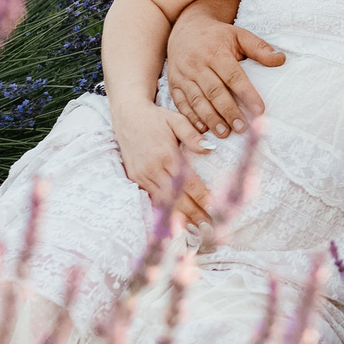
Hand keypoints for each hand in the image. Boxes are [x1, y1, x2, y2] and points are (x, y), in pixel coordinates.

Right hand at [110, 100, 215, 230]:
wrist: (128, 116)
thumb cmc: (156, 118)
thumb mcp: (176, 120)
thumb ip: (193, 136)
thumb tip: (210, 149)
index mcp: (167, 155)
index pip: (188, 183)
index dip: (202, 197)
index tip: (215, 208)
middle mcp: (153, 169)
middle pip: (176, 198)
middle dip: (193, 213)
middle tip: (210, 226)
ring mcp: (142, 175)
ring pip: (163, 202)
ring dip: (180, 216)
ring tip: (195, 227)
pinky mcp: (135, 178)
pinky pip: (151, 197)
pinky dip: (164, 209)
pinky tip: (174, 218)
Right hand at [168, 10, 285, 137]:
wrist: (185, 28)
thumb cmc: (217, 35)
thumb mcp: (239, 35)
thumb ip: (260, 48)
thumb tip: (280, 60)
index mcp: (216, 53)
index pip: (234, 76)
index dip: (247, 94)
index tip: (260, 110)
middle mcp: (197, 65)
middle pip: (214, 92)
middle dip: (228, 112)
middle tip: (242, 128)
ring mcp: (183, 75)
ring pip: (197, 100)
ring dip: (211, 119)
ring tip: (225, 133)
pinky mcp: (173, 83)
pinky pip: (181, 103)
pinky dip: (191, 118)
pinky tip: (203, 129)